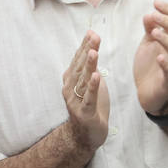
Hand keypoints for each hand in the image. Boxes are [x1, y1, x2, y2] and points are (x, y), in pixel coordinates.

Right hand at [64, 31, 109, 150]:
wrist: (86, 135)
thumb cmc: (90, 106)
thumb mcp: (91, 84)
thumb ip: (90, 68)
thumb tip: (91, 47)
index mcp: (71, 80)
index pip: (78, 60)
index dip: (84, 46)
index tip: (91, 32)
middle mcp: (70, 88)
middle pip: (79, 67)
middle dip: (87, 50)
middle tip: (94, 36)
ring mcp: (76, 101)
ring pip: (83, 80)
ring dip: (88, 65)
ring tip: (93, 52)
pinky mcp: (85, 113)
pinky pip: (89, 98)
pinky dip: (93, 87)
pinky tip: (97, 76)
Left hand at [134, 1, 167, 113]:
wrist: (147, 93)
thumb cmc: (149, 67)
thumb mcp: (147, 44)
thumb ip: (150, 30)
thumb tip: (149, 14)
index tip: (156, 2)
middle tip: (154, 15)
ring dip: (167, 40)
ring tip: (155, 33)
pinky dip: (166, 64)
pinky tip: (160, 58)